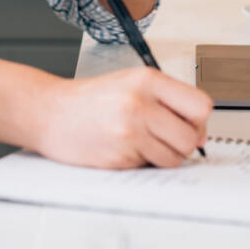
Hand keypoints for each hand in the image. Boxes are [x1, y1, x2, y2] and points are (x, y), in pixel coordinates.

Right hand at [31, 67, 211, 168]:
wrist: (49, 112)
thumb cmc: (90, 99)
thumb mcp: (131, 83)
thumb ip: (167, 100)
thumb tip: (200, 131)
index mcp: (147, 80)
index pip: (201, 105)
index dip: (199, 120)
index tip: (189, 124)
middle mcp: (140, 104)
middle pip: (191, 137)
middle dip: (182, 143)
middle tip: (164, 137)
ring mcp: (129, 132)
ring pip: (174, 158)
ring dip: (162, 156)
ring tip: (140, 142)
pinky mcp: (119, 157)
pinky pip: (149, 168)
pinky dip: (141, 163)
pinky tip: (123, 148)